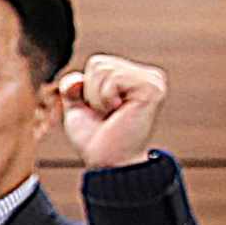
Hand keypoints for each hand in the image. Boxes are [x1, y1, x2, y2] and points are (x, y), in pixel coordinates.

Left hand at [56, 53, 166, 170]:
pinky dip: (105, 98)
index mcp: (132, 77)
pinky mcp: (153, 87)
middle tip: (106, 114)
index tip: (100, 111)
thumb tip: (77, 80)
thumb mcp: (77, 107)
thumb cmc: (95, 138)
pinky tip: (119, 111)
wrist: (108, 161)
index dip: (86, 89)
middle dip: (90, 93)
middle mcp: (147, 75)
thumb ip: (72, 86)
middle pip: (98, 63)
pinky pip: (113, 78)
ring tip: (112, 114)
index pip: (96, 63)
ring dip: (97, 98)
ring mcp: (153, 80)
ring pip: (103, 70)